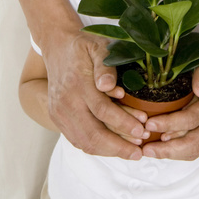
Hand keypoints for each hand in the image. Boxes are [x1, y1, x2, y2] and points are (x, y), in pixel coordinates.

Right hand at [43, 28, 148, 158]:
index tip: (141, 130)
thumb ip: (105, 66)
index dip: (123, 123)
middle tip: (139, 152)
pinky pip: (76, 140)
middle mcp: (66, 102)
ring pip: (84, 142)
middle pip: (92, 134)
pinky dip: (96, 147)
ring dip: (108, 151)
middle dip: (118, 147)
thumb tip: (109, 86)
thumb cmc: (84, 46)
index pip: (102, 111)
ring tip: (130, 151)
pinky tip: (113, 147)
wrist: (57, 46)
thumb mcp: (98, 46)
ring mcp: (59, 112)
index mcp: (78, 83)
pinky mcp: (56, 118)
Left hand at [139, 33, 198, 159]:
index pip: (192, 119)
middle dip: (169, 149)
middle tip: (146, 148)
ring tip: (151, 151)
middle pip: (196, 142)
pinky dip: (182, 150)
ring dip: (174, 154)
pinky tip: (165, 146)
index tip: (149, 124)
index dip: (170, 124)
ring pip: (198, 148)